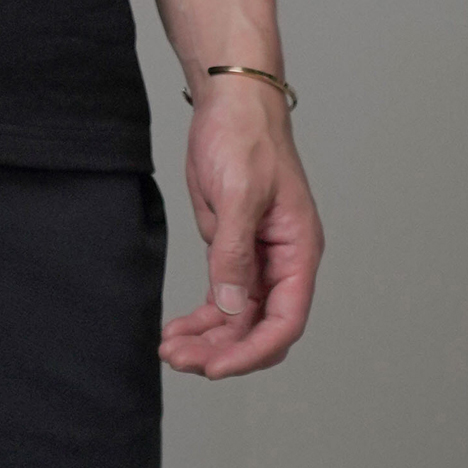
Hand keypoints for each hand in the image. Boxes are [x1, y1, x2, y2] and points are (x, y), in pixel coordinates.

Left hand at [160, 78, 322, 378]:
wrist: (229, 99)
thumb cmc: (245, 136)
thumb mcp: (239, 193)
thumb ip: (234, 253)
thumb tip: (230, 309)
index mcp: (298, 251)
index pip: (285, 320)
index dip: (252, 350)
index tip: (217, 367)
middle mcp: (282, 262)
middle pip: (258, 327)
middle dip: (222, 350)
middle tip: (180, 360)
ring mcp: (256, 258)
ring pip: (236, 318)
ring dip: (207, 339)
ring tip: (169, 351)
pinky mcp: (231, 248)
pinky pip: (221, 297)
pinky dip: (201, 318)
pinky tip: (176, 331)